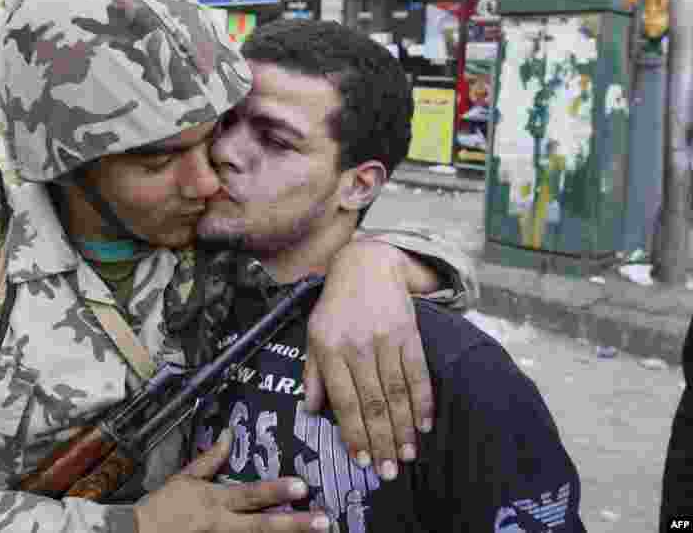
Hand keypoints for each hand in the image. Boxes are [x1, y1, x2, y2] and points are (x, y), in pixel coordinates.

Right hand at [134, 429, 329, 532]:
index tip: (302, 486)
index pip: (250, 495)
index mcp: (215, 502)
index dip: (276, 490)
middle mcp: (222, 526)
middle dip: (296, 524)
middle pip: (264, 526)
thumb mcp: (185, 479)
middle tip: (324, 521)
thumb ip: (211, 460)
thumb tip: (228, 436)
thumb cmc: (162, 508)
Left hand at [303, 240, 434, 481]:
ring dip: (404, 429)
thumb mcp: (314, 335)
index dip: (354, 434)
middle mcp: (357, 346)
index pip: (343, 401)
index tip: (363, 461)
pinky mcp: (408, 334)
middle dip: (381, 441)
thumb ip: (313, 374)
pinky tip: (425, 425)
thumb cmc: (335, 306)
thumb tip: (311, 412)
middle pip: (372, 403)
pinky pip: (417, 374)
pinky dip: (423, 402)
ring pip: (396, 393)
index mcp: (329, 349)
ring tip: (408, 456)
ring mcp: (385, 340)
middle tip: (390, 472)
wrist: (366, 265)